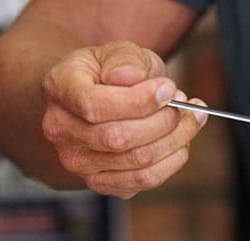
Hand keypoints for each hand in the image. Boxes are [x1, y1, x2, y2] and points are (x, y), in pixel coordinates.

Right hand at [40, 40, 207, 198]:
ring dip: (176, 139)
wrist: (101, 94)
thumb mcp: (119, 51)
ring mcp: (77, 161)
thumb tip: (130, 76)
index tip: (168, 88)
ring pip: (136, 161)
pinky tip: (182, 140)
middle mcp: (60, 129)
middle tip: (183, 102)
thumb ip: (125, 59)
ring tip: (190, 117)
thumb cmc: (112, 71)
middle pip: (118, 138)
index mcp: (59, 88)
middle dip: (163, 120)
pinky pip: (143, 180)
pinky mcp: (101, 182)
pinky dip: (172, 160)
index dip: (137, 101)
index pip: (93, 105)